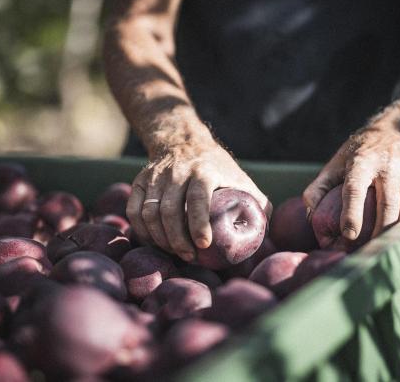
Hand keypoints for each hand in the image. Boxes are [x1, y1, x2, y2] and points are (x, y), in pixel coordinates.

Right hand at [127, 140, 270, 261]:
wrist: (184, 142)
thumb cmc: (218, 169)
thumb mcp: (240, 179)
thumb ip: (256, 203)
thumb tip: (265, 231)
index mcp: (204, 171)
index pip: (198, 199)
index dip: (199, 223)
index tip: (204, 245)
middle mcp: (177, 172)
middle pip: (170, 210)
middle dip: (178, 240)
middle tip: (189, 257)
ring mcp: (155, 177)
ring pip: (149, 213)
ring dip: (160, 239)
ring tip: (175, 252)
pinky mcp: (139, 182)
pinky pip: (134, 211)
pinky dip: (141, 232)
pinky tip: (155, 243)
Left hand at [303, 124, 399, 239]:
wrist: (394, 132)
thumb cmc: (357, 154)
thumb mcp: (335, 163)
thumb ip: (319, 187)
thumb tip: (310, 215)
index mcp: (362, 162)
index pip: (356, 189)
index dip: (352, 213)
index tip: (348, 234)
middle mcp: (388, 167)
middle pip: (387, 203)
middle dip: (379, 229)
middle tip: (368, 250)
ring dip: (396, 231)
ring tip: (383, 249)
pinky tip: (397, 239)